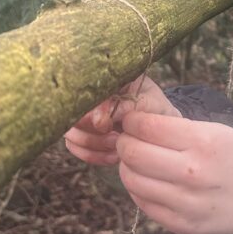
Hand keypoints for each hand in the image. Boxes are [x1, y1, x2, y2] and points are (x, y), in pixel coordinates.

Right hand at [64, 76, 179, 165]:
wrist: (162, 123)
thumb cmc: (156, 106)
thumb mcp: (147, 102)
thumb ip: (124, 107)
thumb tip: (98, 121)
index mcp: (102, 78)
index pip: (82, 92)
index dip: (90, 112)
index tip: (107, 126)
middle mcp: (85, 94)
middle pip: (70, 114)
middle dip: (91, 132)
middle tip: (115, 137)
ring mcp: (81, 113)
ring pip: (70, 133)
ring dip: (92, 145)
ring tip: (117, 145)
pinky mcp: (82, 132)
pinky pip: (74, 146)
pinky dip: (92, 155)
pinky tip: (113, 156)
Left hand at [116, 106, 232, 233]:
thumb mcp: (219, 131)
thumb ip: (179, 128)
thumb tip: (138, 124)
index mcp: (203, 142)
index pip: (146, 127)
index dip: (132, 121)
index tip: (132, 121)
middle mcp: (191, 173)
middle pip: (132, 154)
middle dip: (125, 142)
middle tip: (130, 140)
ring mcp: (185, 203)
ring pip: (132, 180)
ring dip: (128, 167)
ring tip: (139, 162)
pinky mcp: (182, 225)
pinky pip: (144, 205)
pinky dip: (140, 190)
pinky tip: (150, 182)